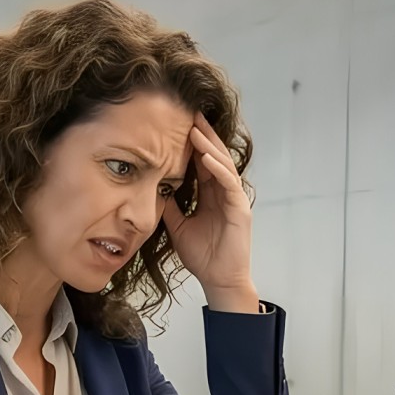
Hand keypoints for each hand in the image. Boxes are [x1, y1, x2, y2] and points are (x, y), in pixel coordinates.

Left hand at [163, 113, 255, 306]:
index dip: (192, 144)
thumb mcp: (178, 226)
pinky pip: (230, 184)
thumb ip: (170, 206)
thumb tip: (155, 188)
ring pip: (223, 165)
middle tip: (190, 113)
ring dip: (210, 147)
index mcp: (211, 195)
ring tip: (195, 130)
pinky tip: (207, 158)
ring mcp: (234, 199)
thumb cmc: (202, 256)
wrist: (218, 280)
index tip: (179, 125)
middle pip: (215, 156)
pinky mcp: (240, 209)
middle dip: (204, 135)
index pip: (202, 162)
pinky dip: (218, 170)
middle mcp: (224, 192)